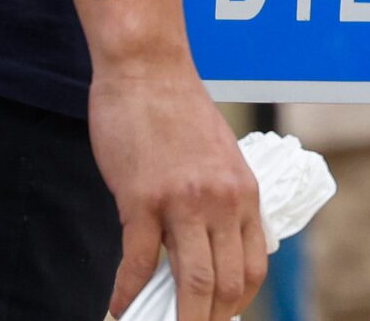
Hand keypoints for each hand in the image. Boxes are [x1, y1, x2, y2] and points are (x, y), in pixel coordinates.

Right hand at [90, 61, 265, 320]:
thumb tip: (214, 249)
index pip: (252, 269)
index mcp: (245, 194)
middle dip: (206, 320)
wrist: (148, 72)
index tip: (215, 316)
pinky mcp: (143, 199)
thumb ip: (222, 203)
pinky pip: (139, 263)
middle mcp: (223, 201)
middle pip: (226, 285)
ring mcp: (184, 202)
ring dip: (176, 319)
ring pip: (192, 282)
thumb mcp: (220, 160)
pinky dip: (126, 295)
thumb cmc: (178, 115)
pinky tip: (117, 308)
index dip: (234, 304)